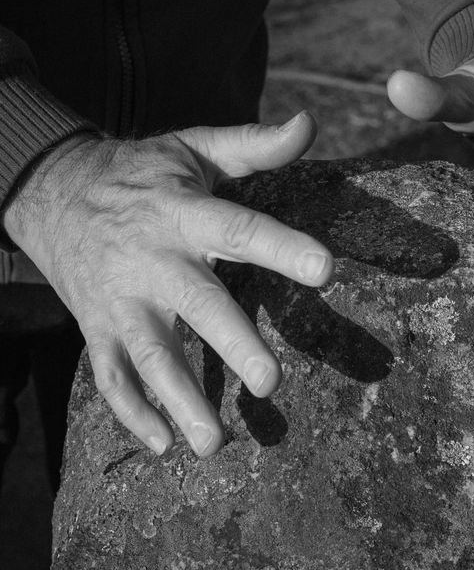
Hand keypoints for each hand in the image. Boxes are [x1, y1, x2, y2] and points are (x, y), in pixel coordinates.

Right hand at [2, 112, 332, 456]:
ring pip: (150, 354)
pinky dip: (133, 412)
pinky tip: (163, 446)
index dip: (283, 249)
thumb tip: (309, 124)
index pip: (241, 230)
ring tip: (215, 443)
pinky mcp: (98, 327)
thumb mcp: (193, 147)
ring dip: (179, 399)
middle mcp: (154, 260)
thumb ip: (254, 144)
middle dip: (232, 342)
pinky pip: (112, 376)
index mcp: (185, 213)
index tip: (326, 270)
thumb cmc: (141, 173)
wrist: (51, 191)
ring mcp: (122, 300)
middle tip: (269, 381)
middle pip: (196, 304)